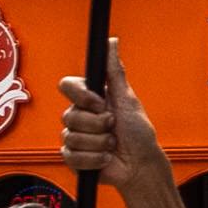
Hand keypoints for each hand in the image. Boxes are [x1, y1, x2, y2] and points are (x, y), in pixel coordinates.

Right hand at [55, 71, 162, 186]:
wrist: (140, 165)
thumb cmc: (138, 132)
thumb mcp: (127, 98)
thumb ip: (115, 71)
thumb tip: (111, 42)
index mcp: (90, 99)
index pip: (67, 86)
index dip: (82, 97)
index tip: (101, 104)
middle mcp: (79, 116)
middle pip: (69, 115)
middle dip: (97, 125)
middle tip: (113, 128)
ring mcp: (74, 137)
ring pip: (72, 137)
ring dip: (99, 143)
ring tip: (113, 145)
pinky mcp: (73, 157)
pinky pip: (72, 156)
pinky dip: (94, 158)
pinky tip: (105, 158)